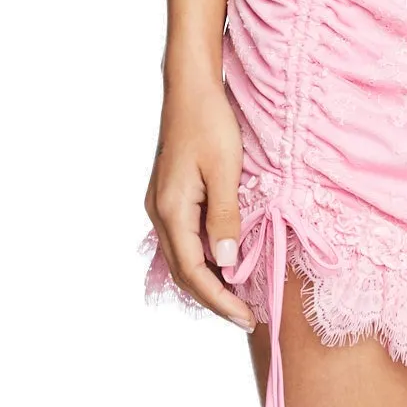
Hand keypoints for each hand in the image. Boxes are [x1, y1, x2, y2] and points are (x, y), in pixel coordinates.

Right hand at [144, 79, 256, 330]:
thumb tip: (227, 263)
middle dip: (214, 298)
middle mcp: (159, 213)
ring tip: (239, 296)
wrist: (189, 89)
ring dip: (208, 281)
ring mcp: (160, 205)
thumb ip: (225, 217)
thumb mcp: (225, 170)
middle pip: (185, 271)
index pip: (195, 272)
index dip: (220, 300)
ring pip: (182, 257)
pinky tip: (224, 262)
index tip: (248, 318)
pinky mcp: (168, 197)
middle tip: (247, 316)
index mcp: (171, 210)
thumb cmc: (209, 123)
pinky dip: (203, 258)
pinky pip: (184, 239)